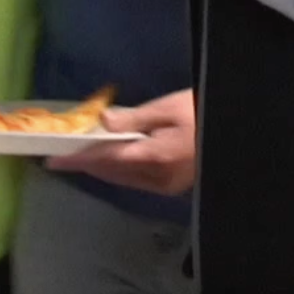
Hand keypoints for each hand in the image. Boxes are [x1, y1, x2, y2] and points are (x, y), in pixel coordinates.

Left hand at [47, 89, 197, 195]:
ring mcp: (166, 185)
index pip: (106, 159)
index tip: (53, 159)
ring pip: (123, 179)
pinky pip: (137, 180)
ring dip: (103, 168)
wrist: (240, 133)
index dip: (78, 159)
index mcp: (156, 156)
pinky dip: (120, 171)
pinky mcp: (173, 186)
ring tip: (86, 155)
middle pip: (112, 173)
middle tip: (67, 152)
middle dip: (88, 164)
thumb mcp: (173, 106)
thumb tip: (104, 123)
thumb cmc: (207, 112)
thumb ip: (136, 117)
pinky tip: (116, 160)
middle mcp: (157, 177)